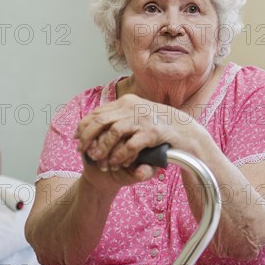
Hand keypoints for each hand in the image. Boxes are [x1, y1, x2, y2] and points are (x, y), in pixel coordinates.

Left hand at [74, 94, 189, 188]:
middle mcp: (133, 107)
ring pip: (113, 132)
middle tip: (81, 151)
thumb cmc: (160, 125)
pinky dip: (120, 155)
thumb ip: (120, 118)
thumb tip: (96, 122)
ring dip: (102, 147)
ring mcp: (143, 118)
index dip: (84, 126)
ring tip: (97, 159)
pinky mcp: (152, 132)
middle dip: (88, 137)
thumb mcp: (138, 116)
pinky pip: (130, 144)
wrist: (186, 131)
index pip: (98, 112)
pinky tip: (116, 163)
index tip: (77, 138)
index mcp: (127, 101)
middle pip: (101, 120)